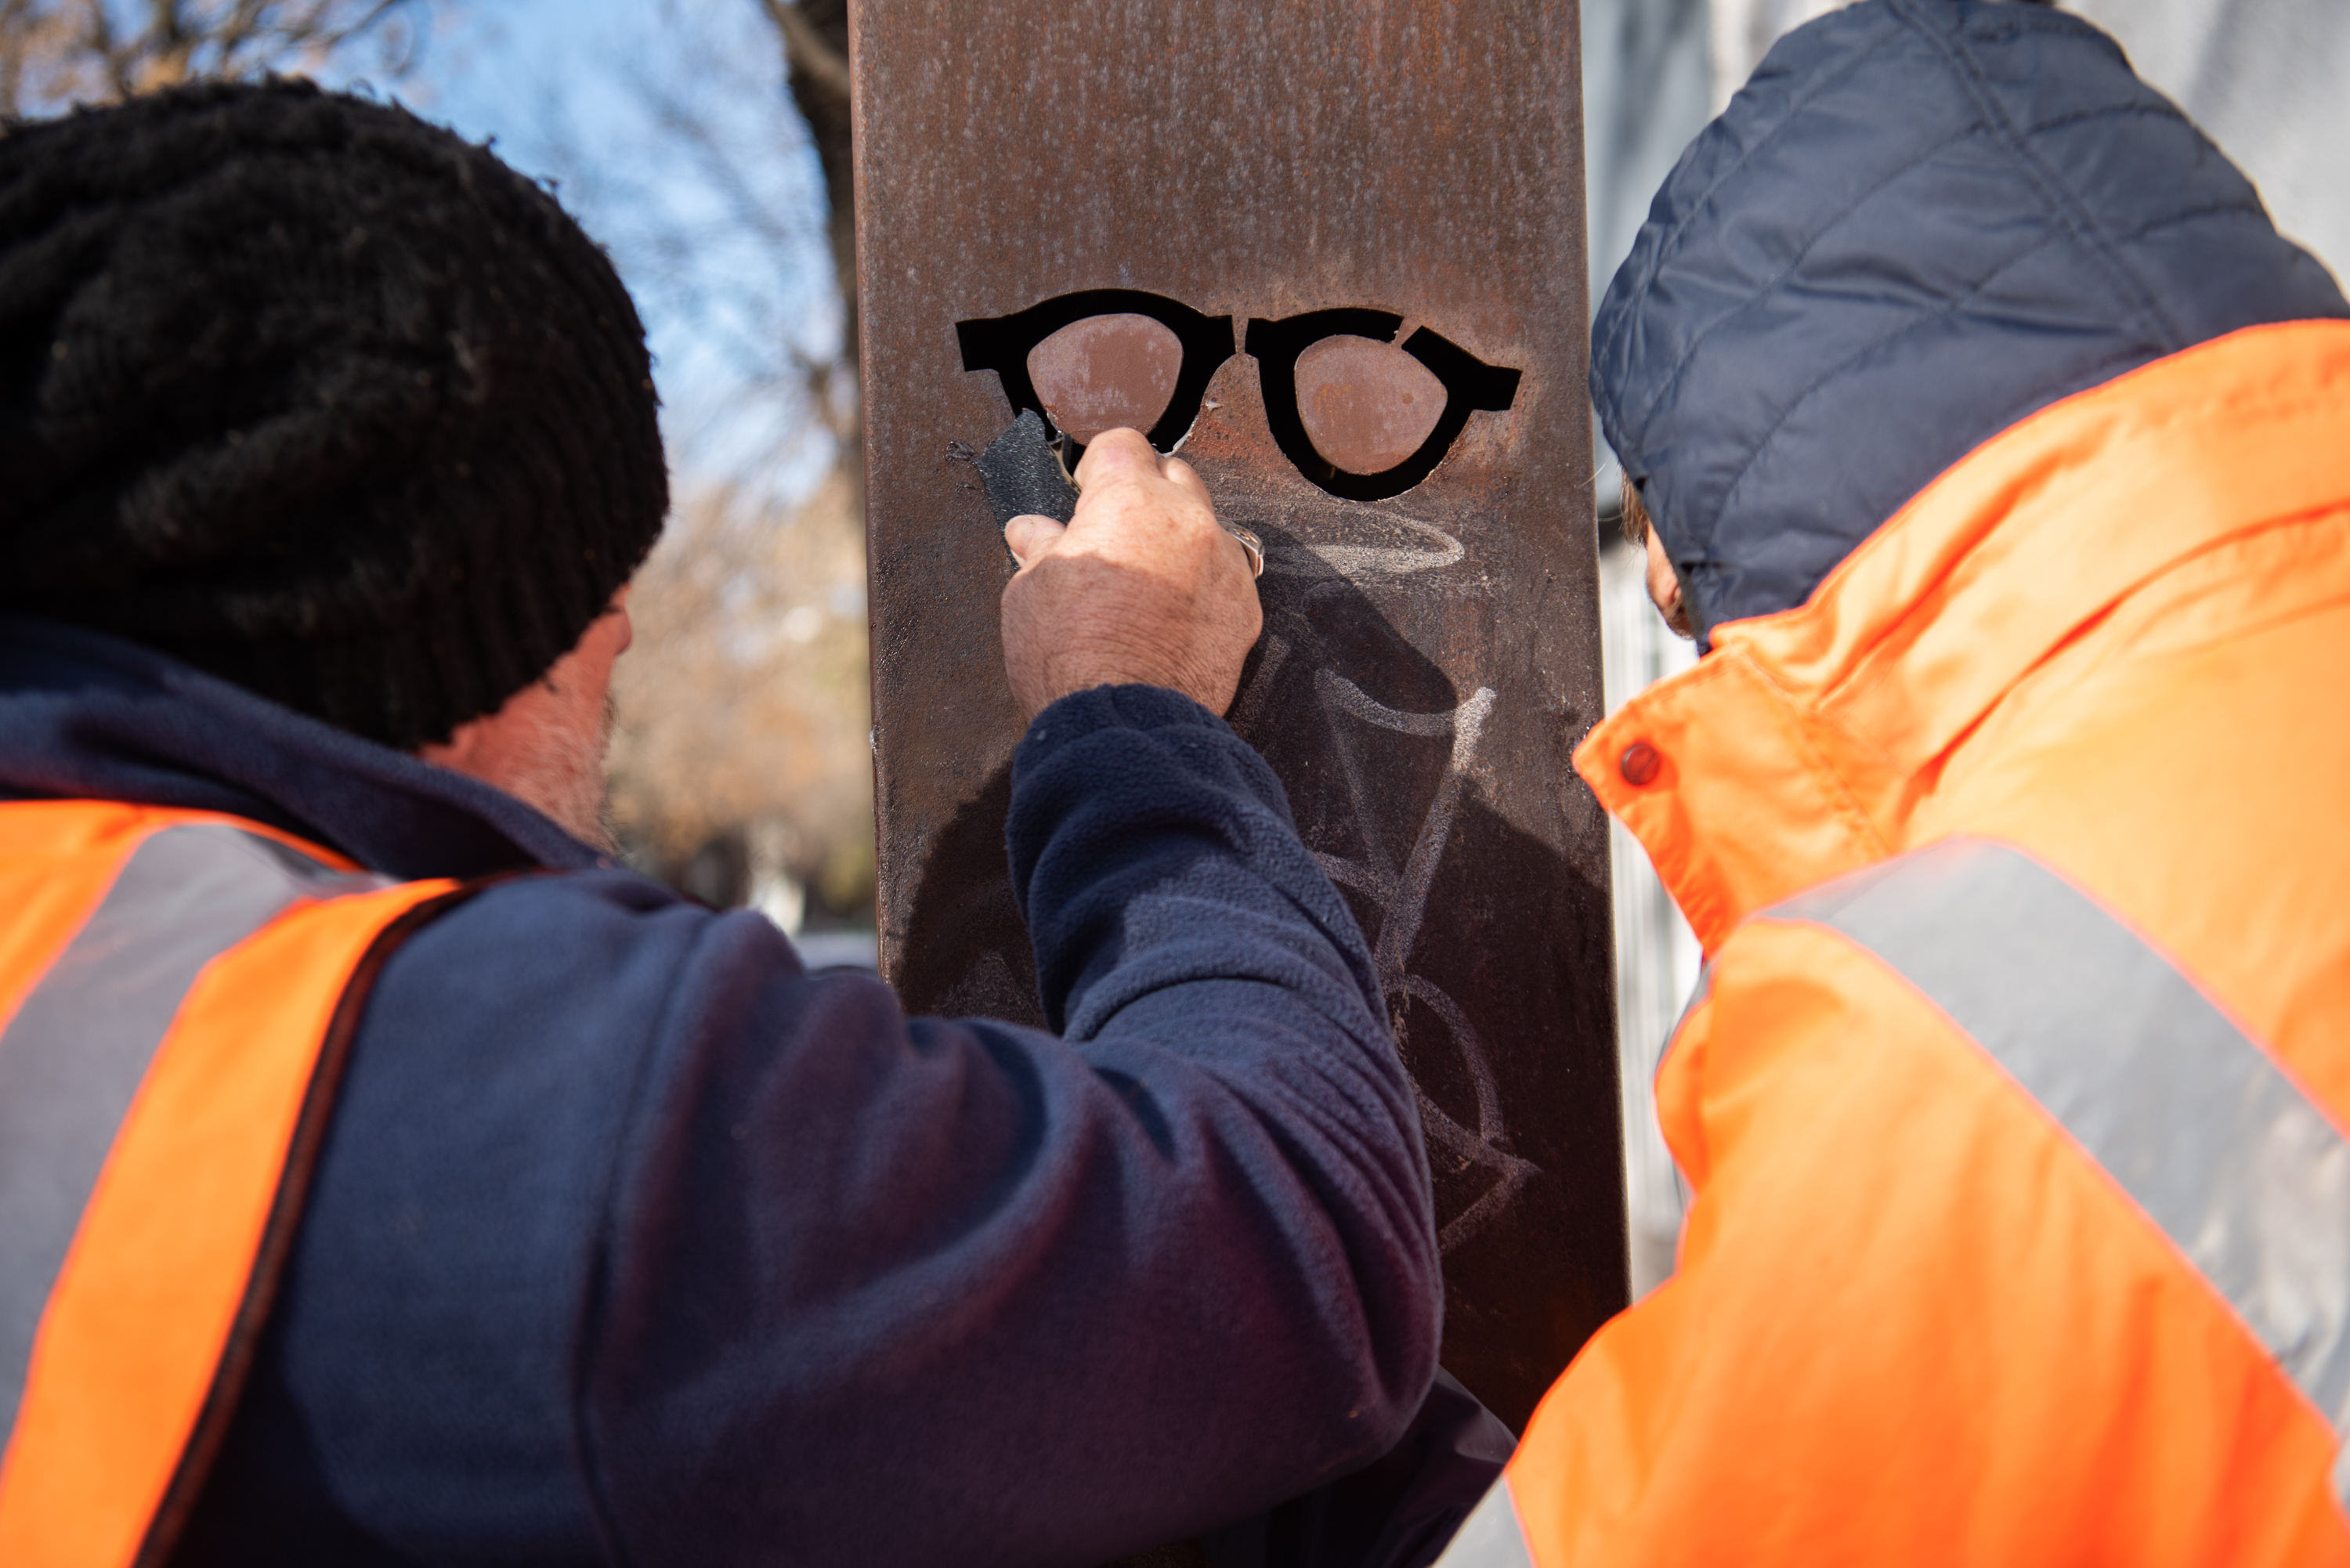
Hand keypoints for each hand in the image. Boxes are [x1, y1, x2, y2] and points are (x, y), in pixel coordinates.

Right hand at [999, 428, 1262, 719]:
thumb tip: (1032, 532)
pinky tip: (1173, 618)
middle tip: (1114, 533)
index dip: (1099, 467)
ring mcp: (1223, 563)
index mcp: (1129, 500)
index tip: (1087, 492)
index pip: (1121, 445)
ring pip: (1205, 528)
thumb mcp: (1030, 592)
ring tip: (1145, 583)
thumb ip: (1041, 549)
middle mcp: (1186, 520)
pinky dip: (1203, 588)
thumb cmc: (1072, 658)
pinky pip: (1226, 578)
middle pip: (1173, 476)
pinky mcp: (1244, 610)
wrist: (1125, 724)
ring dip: (1178, 542)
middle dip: (1145, 494)